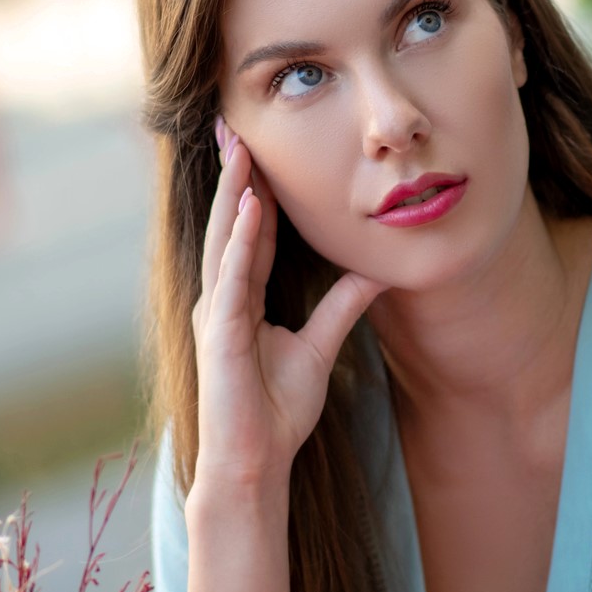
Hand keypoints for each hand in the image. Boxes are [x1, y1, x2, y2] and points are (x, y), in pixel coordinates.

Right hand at [191, 119, 384, 492]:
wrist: (254, 464)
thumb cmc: (275, 413)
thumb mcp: (318, 348)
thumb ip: (341, 306)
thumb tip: (376, 271)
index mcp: (240, 300)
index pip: (251, 234)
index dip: (256, 191)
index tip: (259, 149)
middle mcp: (221, 299)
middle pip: (229, 225)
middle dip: (232, 176)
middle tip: (233, 127)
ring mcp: (215, 313)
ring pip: (224, 239)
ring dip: (232, 192)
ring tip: (239, 149)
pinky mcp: (217, 332)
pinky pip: (230, 274)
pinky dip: (240, 237)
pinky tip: (250, 205)